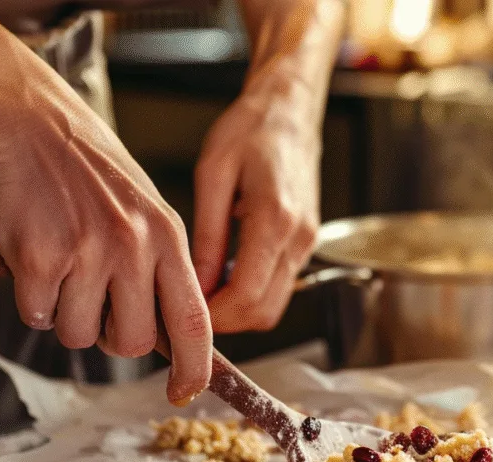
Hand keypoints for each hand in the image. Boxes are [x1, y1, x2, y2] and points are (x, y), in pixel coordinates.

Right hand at [0, 68, 211, 403]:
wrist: (28, 124)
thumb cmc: (90, 173)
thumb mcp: (148, 214)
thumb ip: (164, 270)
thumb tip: (174, 337)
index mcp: (168, 239)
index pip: (194, 322)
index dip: (194, 368)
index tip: (185, 392)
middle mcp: (133, 247)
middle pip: (131, 344)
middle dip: (111, 337)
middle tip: (95, 301)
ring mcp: (86, 253)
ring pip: (80, 337)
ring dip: (67, 317)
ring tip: (62, 269)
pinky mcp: (38, 258)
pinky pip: (38, 317)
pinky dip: (32, 301)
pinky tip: (35, 260)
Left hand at [192, 72, 320, 332]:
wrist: (289, 110)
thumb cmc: (250, 130)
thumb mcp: (213, 174)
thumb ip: (208, 236)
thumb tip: (197, 285)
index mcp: (274, 219)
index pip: (247, 295)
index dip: (214, 315)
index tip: (185, 309)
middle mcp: (298, 238)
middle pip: (264, 312)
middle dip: (226, 320)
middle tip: (189, 306)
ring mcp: (307, 243)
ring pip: (274, 306)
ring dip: (239, 310)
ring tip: (204, 291)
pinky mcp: (306, 243)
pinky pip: (280, 287)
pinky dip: (253, 293)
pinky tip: (226, 275)